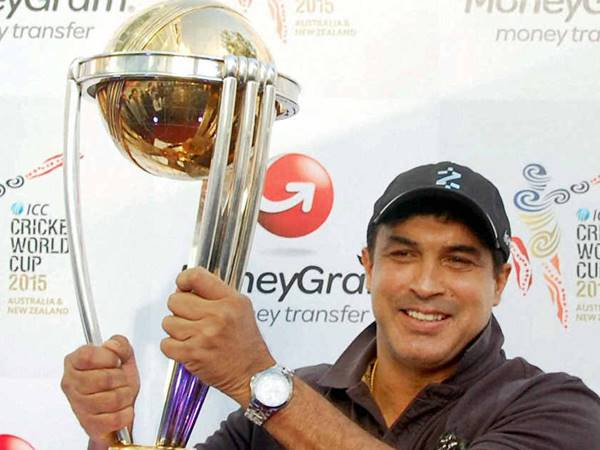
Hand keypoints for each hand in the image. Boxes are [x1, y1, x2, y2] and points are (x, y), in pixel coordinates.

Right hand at [61, 335, 139, 445]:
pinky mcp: (88, 426)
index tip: (115, 361)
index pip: (88, 355)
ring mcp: (78, 406)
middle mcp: (71, 384)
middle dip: (121, 379)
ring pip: (112, 399)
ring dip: (125, 396)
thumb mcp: (123, 355)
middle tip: (122, 380)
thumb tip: (111, 345)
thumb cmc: (118, 379)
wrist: (122, 404)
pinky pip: (114, 419)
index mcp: (74, 362)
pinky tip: (122, 409)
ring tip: (122, 393)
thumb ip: (119, 344)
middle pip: (103, 379)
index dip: (108, 357)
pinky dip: (125, 413)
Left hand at [160, 267, 274, 405]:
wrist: (252, 374)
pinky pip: (166, 343)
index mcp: (230, 301)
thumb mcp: (241, 308)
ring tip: (191, 334)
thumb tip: (188, 287)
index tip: (183, 286)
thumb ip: (217, 294)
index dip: (183, 280)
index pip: (196, 277)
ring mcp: (203, 335)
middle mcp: (217, 315)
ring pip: (168, 322)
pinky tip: (187, 346)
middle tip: (190, 317)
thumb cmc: (246, 343)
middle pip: (175, 300)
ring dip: (176, 329)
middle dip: (179, 308)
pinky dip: (172, 346)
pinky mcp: (192, 354)